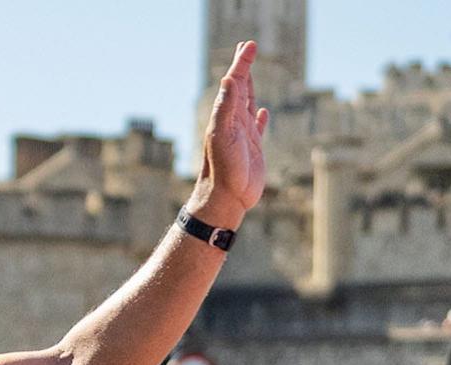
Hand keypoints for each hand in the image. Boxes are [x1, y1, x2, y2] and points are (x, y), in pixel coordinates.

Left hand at [191, 41, 268, 223]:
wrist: (225, 199)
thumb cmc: (221, 170)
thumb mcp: (221, 135)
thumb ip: (225, 107)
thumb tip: (229, 79)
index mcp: (225, 117)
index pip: (234, 83)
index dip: (241, 63)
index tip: (249, 45)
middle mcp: (233, 124)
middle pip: (240, 89)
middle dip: (244, 68)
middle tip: (247, 48)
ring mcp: (243, 137)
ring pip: (248, 106)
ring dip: (250, 88)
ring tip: (250, 73)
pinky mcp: (253, 150)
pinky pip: (257, 129)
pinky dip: (260, 118)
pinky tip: (262, 112)